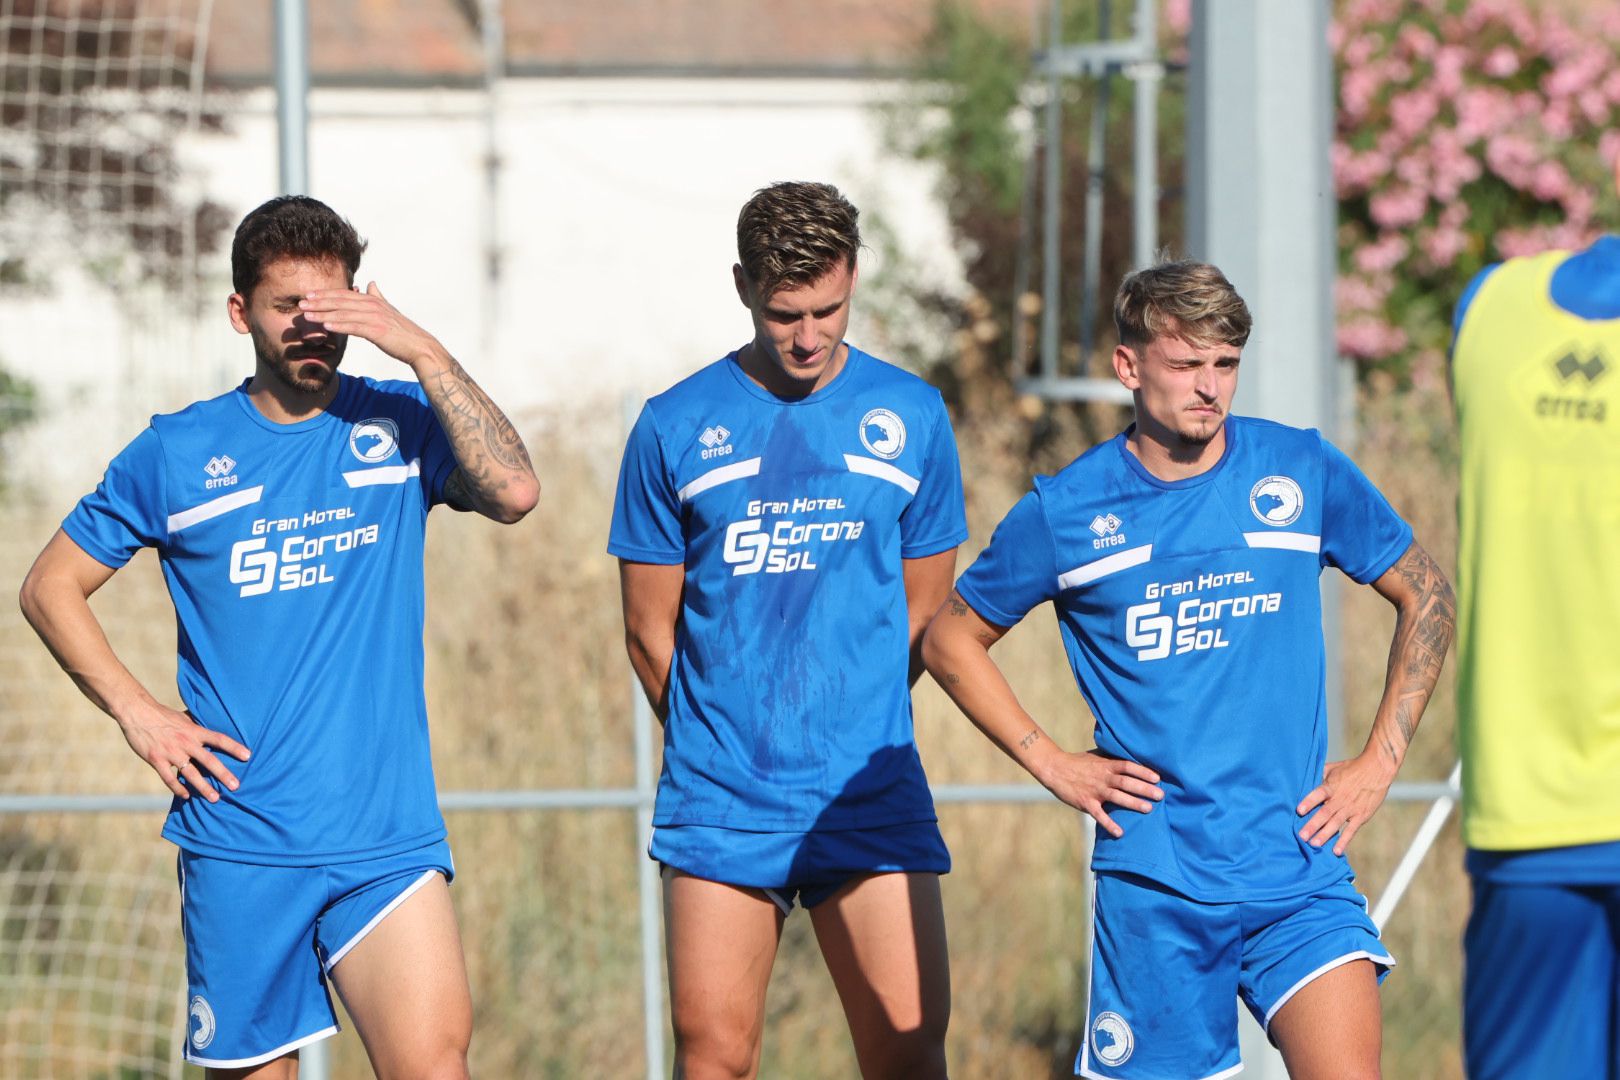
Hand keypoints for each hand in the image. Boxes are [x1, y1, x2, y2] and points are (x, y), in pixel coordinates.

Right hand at [117, 701, 249, 801]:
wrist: (137, 713)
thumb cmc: (163, 715)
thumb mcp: (184, 718)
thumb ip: (197, 725)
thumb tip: (211, 723)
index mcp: (194, 731)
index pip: (219, 739)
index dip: (234, 747)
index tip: (248, 756)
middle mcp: (186, 742)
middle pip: (209, 760)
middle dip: (223, 774)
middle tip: (236, 786)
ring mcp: (171, 752)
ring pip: (191, 774)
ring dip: (203, 787)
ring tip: (215, 798)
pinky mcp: (156, 760)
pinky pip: (169, 778)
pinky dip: (177, 788)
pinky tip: (186, 796)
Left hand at [299, 282, 444, 371]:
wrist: (420, 346)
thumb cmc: (403, 331)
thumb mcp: (389, 310)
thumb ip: (378, 296)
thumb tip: (371, 283)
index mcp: (373, 300)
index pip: (344, 294)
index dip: (326, 294)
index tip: (309, 295)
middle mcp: (373, 305)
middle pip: (341, 301)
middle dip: (319, 301)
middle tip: (301, 303)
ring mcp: (375, 317)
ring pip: (344, 313)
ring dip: (324, 313)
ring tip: (307, 315)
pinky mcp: (377, 331)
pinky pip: (354, 327)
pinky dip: (339, 325)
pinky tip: (326, 326)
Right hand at [1033, 749, 1162, 838]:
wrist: (1055, 769)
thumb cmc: (1079, 762)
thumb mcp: (1097, 755)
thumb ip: (1112, 757)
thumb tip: (1131, 755)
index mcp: (1106, 765)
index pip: (1128, 766)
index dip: (1143, 772)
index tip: (1157, 778)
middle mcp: (1103, 777)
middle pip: (1126, 782)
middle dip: (1144, 789)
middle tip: (1160, 795)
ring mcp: (1095, 791)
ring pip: (1117, 797)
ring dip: (1133, 803)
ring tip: (1148, 809)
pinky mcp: (1086, 803)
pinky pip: (1099, 815)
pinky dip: (1109, 824)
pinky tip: (1120, 832)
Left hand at [1296, 751, 1395, 855]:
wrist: (1377, 769)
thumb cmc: (1352, 768)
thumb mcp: (1333, 768)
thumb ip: (1320, 776)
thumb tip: (1306, 779)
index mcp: (1331, 786)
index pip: (1318, 794)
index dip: (1308, 802)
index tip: (1299, 811)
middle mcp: (1340, 798)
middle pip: (1324, 813)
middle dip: (1312, 825)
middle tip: (1302, 837)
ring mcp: (1351, 808)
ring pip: (1335, 823)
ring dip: (1325, 835)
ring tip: (1314, 845)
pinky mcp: (1361, 815)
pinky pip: (1351, 830)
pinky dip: (1344, 840)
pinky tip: (1337, 851)